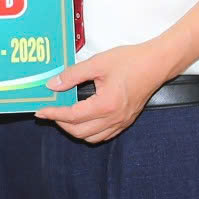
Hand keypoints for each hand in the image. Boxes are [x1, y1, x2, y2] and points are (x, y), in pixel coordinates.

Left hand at [35, 42, 175, 143]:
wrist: (157, 63)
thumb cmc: (131, 61)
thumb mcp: (97, 63)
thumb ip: (73, 75)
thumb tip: (53, 85)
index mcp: (106, 105)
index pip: (72, 116)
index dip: (54, 114)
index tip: (41, 111)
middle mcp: (114, 118)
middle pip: (79, 132)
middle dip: (61, 124)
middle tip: (51, 111)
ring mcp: (121, 122)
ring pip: (92, 138)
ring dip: (75, 130)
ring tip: (65, 116)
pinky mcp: (126, 121)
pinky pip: (104, 135)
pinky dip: (90, 131)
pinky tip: (84, 119)